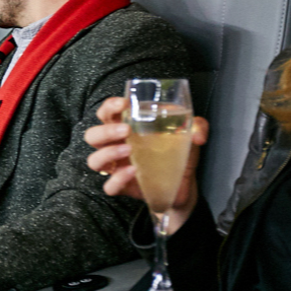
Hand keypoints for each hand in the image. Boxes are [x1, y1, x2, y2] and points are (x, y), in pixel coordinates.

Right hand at [85, 97, 207, 232]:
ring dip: (107, 153)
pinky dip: (117, 179)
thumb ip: (197, 127)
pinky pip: (109, 186)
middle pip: (92, 136)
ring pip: (94, 160)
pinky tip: (133, 172)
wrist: (184, 185)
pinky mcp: (122, 187)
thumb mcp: (188, 135)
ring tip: (129, 151)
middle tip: (126, 130)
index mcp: (124, 128)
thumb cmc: (177, 154)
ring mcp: (116, 167)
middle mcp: (115, 146)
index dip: (109, 107)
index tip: (123, 104)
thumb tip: (198, 133)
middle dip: (105, 131)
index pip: (106, 113)